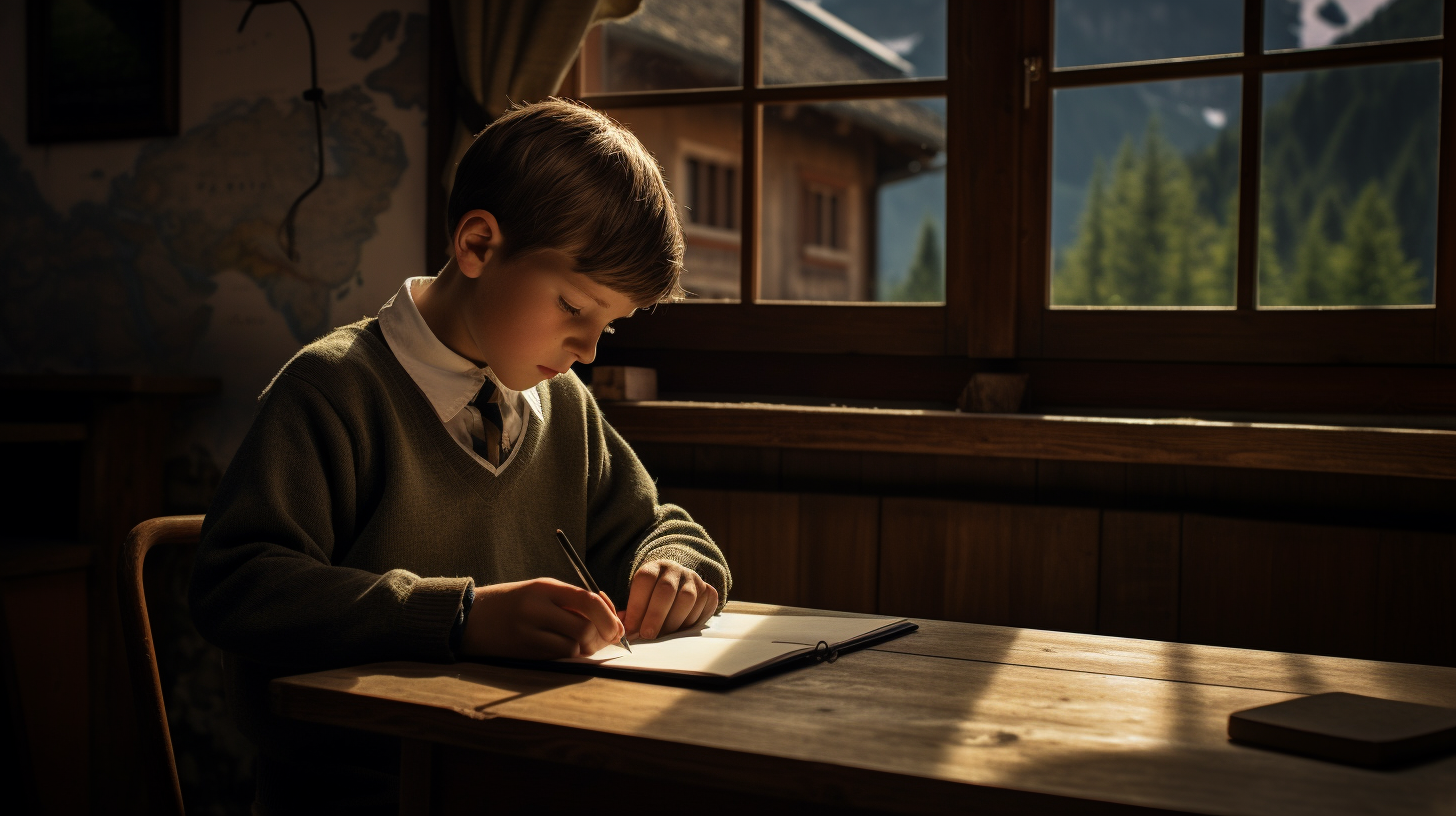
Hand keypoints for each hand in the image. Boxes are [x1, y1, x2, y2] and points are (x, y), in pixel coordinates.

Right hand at [461, 578, 624, 659]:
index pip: (588, 600)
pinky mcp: (524, 652)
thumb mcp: (541, 591)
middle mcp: (536, 608)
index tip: (617, 628)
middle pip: (584, 627)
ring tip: (577, 642)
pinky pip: (559, 657)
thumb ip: (573, 601)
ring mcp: (528, 632)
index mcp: (544, 587)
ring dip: (582, 649)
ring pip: (573, 646)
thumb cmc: (514, 603)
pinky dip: (567, 655)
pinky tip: (561, 648)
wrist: (470, 618)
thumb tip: (613, 619)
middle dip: (599, 638)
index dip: (609, 616)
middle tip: (601, 639)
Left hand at [623, 560, 717, 640]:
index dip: (637, 605)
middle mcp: (675, 570)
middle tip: (647, 635)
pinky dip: (691, 622)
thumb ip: (631, 612)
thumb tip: (623, 627)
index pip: (645, 579)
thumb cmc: (652, 596)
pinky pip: (703, 606)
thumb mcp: (639, 597)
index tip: (630, 628)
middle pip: (666, 589)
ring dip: (673, 621)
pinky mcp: (708, 591)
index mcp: (654, 567)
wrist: (678, 583)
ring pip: (687, 599)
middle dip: (655, 616)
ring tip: (663, 636)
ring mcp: (694, 579)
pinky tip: (680, 630)